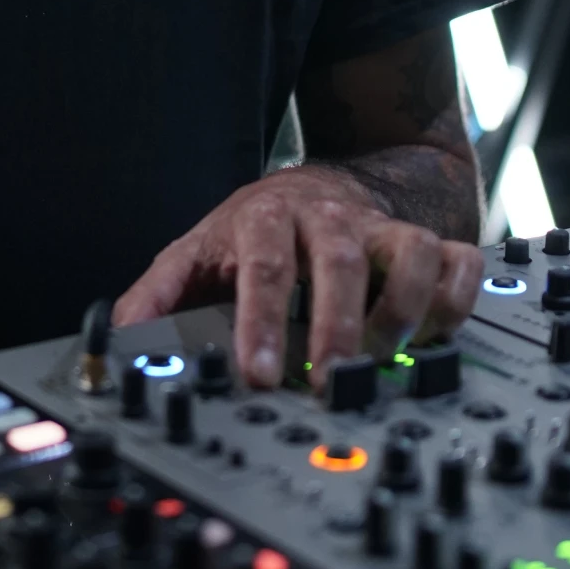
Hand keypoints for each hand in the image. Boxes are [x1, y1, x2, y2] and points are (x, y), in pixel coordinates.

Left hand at [112, 163, 482, 389]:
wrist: (328, 184)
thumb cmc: (258, 232)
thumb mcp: (198, 253)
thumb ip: (158, 297)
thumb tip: (110, 341)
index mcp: (265, 219)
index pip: (262, 266)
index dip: (262, 322)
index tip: (260, 374)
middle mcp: (329, 219)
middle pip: (338, 260)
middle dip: (334, 326)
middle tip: (327, 383)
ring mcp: (383, 228)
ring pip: (409, 254)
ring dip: (401, 313)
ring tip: (382, 365)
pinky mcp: (430, 242)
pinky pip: (459, 262)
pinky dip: (456, 299)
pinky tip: (436, 336)